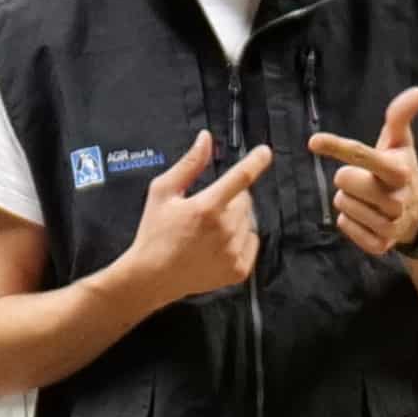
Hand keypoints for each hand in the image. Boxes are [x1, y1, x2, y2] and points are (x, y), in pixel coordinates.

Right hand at [128, 131, 271, 306]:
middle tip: (207, 210)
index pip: (241, 177)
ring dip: (235, 220)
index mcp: (206, 207)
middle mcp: (224, 230)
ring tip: (209, 231)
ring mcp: (233, 252)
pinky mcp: (238, 270)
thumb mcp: (163, 192)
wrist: (152, 276)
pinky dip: (241, 240)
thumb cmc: (154, 233)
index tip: (265, 153)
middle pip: (245, 200)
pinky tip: (219, 245)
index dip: (256, 161)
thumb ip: (189, 164)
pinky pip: (252, 242)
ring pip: (248, 221)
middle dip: (230, 199)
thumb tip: (206, 139)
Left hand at [309, 87, 417, 263]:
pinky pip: (346, 227)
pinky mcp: (380, 244)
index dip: (336, 146)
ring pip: (343, 206)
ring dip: (349, 200)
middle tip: (363, 180)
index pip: (360, 155)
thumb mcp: (402, 143)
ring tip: (367, 199)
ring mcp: (389, 224)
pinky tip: (364, 216)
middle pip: (344, 182)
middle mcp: (396, 199)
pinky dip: (350, 222)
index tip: (314, 141)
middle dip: (348, 179)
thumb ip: (401, 117)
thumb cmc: (402, 171)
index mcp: (399, 171)